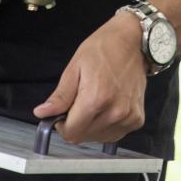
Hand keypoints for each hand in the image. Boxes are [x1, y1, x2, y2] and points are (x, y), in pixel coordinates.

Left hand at [32, 10, 146, 144]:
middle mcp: (115, 112)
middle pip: (84, 137)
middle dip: (75, 124)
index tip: (62, 114)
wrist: (133, 42)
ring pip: (98, 138)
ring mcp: (128, 117)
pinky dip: (107, 125)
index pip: (71, 132)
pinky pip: (114, 134)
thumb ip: (60, 96)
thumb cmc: (104, 49)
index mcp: (96, 98)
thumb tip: (43, 113)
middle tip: (79, 103)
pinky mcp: (137, 119)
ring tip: (95, 102)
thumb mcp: (75, 67)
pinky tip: (107, 107)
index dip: (61, 125)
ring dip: (91, 126)